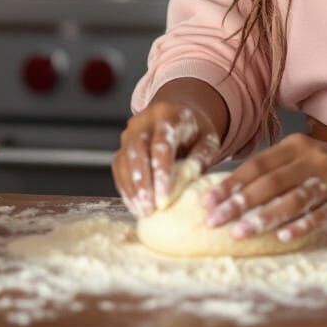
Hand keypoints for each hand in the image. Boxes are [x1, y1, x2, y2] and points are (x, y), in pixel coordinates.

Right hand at [112, 101, 222, 217]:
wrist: (178, 117)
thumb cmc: (195, 133)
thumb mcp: (208, 140)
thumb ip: (202, 157)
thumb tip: (190, 181)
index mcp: (170, 115)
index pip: (162, 143)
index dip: (161, 172)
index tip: (164, 198)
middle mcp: (145, 120)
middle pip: (138, 150)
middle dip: (143, 183)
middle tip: (150, 209)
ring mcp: (131, 132)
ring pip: (124, 159)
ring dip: (132, 188)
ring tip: (143, 211)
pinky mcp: (123, 146)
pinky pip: (118, 167)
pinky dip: (125, 187)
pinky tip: (135, 205)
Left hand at [200, 133, 326, 243]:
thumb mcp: (306, 158)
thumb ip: (276, 169)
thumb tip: (233, 190)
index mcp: (297, 145)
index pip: (257, 164)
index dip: (231, 183)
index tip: (207, 201)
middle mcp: (312, 158)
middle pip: (269, 182)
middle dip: (238, 203)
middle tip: (214, 220)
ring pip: (291, 199)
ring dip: (263, 217)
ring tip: (239, 233)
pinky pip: (320, 213)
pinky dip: (300, 225)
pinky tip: (283, 237)